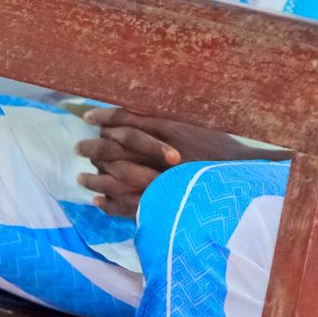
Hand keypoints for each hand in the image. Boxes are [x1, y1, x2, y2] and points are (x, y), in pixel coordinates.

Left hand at [75, 108, 256, 218]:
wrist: (239, 179)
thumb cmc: (219, 150)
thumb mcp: (194, 125)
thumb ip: (165, 119)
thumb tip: (137, 112)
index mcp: (167, 130)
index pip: (125, 121)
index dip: (104, 118)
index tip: (89, 117)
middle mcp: (157, 153)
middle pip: (113, 148)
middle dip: (92, 147)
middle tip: (78, 147)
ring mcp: (155, 179)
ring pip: (113, 178)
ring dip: (94, 178)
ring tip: (81, 179)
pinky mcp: (157, 202)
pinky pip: (124, 204)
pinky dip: (107, 203)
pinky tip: (98, 201)